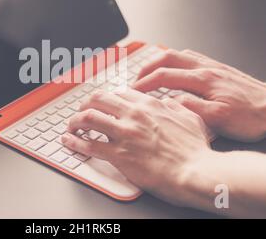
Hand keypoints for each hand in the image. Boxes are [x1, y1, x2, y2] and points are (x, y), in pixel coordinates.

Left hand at [62, 89, 212, 204]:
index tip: (102, 104)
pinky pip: (89, 146)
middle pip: (98, 99)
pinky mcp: (119, 155)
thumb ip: (177, 106)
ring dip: (75, 121)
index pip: (119, 93)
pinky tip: (69, 142)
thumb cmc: (195, 150)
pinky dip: (74, 143)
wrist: (196, 172)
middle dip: (85, 104)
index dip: (107, 98)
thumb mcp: (191, 118)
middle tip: (81, 111)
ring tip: (71, 125)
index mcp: (149, 105)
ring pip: (88, 118)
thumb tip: (170, 100)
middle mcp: (133, 115)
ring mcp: (124, 134)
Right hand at [133, 49, 265, 141]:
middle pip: (167, 58)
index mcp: (203, 80)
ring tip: (150, 73)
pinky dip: (176, 61)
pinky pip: (191, 57)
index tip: (132, 92)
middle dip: (146, 68)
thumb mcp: (218, 119)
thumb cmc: (251, 117)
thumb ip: (190, 108)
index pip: (163, 76)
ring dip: (160, 62)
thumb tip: (169, 100)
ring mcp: (212, 66)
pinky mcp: (218, 68)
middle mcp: (206, 68)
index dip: (143, 84)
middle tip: (135, 79)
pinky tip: (175, 69)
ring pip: (178, 54)